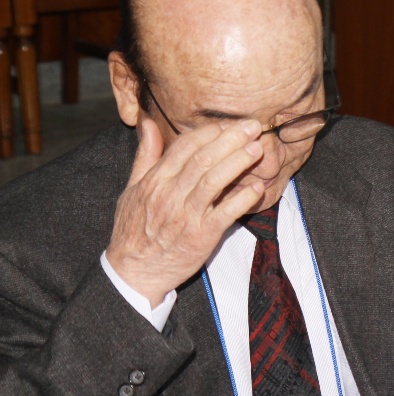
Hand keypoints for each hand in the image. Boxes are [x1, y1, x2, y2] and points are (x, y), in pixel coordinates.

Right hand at [106, 117, 266, 303]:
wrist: (133, 272)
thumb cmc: (134, 229)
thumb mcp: (132, 189)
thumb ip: (145, 156)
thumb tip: (148, 123)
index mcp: (154, 181)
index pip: (184, 147)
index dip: (209, 132)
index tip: (229, 124)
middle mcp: (169, 194)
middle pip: (203, 159)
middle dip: (230, 139)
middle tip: (252, 127)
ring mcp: (186, 215)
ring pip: (215, 181)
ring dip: (239, 162)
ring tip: (258, 148)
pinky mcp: (202, 235)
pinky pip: (226, 213)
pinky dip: (243, 198)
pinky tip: (257, 187)